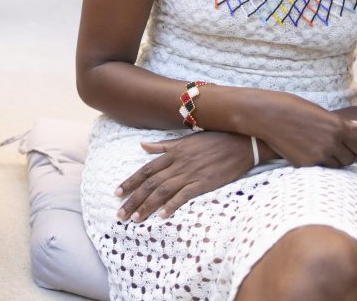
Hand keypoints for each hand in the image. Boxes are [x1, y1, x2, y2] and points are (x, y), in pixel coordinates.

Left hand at [115, 132, 255, 221]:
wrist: (239, 141)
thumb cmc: (212, 139)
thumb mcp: (184, 140)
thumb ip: (163, 146)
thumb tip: (142, 146)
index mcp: (171, 154)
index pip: (145, 170)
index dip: (130, 182)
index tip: (117, 193)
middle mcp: (177, 164)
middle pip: (150, 184)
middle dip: (133, 199)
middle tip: (120, 214)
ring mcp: (190, 174)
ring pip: (163, 191)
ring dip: (147, 205)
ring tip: (135, 218)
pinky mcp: (204, 183)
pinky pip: (184, 195)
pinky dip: (172, 205)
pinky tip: (162, 215)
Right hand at [244, 90, 356, 166]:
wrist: (262, 114)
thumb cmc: (288, 106)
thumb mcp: (317, 110)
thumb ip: (340, 122)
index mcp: (338, 126)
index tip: (351, 148)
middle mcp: (333, 142)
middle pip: (350, 160)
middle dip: (345, 156)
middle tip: (335, 151)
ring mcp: (319, 154)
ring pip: (336, 166)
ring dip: (332, 161)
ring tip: (319, 151)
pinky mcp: (306, 163)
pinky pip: (319, 167)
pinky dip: (316, 162)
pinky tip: (305, 152)